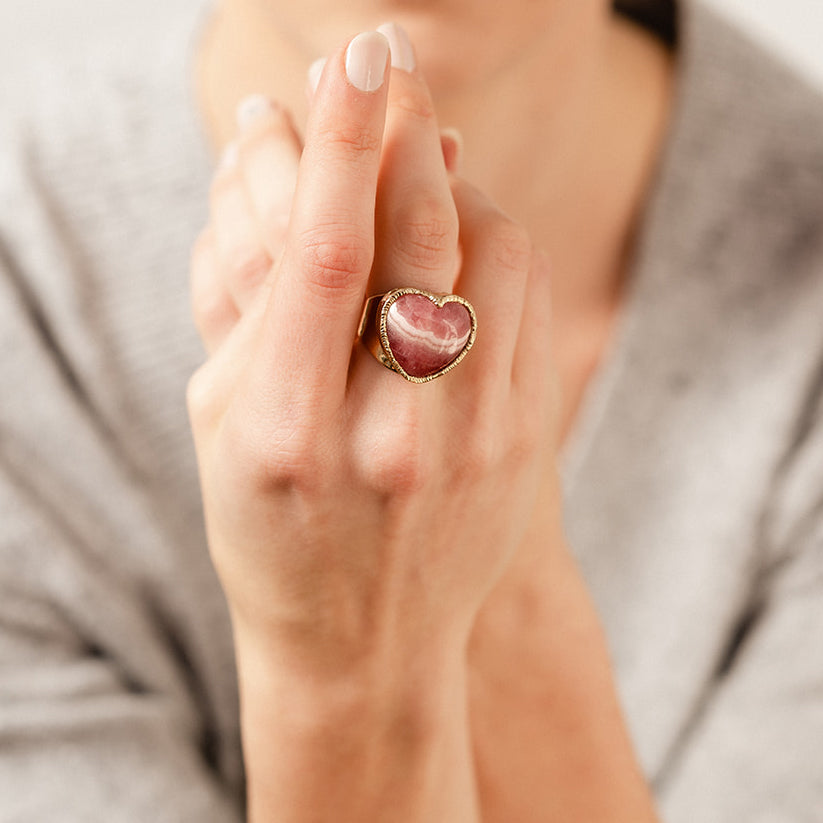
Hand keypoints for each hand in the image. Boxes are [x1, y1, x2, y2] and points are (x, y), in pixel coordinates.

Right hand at [188, 27, 554, 821]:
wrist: (363, 644)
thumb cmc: (271, 529)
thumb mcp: (221, 424)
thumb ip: (253, 301)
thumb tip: (293, 166)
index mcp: (287, 437)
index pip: (323, 257)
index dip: (339, 144)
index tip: (348, 61)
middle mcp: (388, 441)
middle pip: (418, 244)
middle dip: (404, 131)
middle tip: (387, 64)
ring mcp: (470, 449)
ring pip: (491, 260)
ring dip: (454, 182)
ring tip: (418, 159)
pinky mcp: (524, 448)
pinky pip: (526, 304)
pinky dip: (495, 240)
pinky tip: (460, 230)